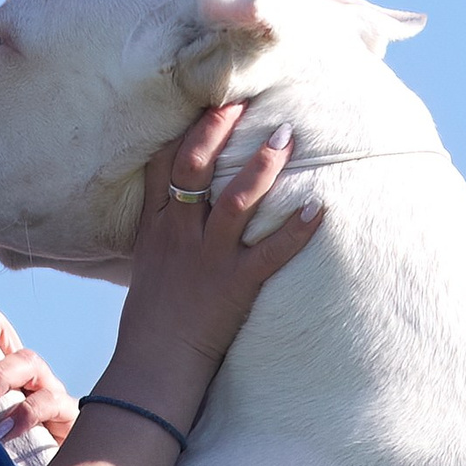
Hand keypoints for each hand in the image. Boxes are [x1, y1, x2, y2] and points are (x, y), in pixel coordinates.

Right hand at [104, 104, 321, 419]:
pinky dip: (295, 232)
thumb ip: (163, 233)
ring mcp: (207, 259)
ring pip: (235, 201)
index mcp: (155, 227)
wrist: (151, 366)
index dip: (184, 127)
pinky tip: (318, 211)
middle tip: (241, 100)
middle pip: (194, 168)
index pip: (163, 164)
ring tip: (286, 137)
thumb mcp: (147, 265)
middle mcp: (179, 234)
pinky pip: (269, 254)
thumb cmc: (152, 320)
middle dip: (217, 130)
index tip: (207, 99)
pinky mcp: (233, 285)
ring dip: (262, 166)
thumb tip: (178, 210)